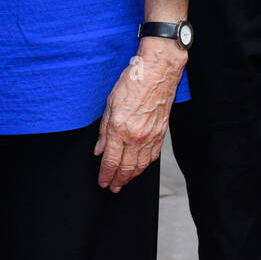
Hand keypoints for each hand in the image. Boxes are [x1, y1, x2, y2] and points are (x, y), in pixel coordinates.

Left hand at [94, 39, 187, 191]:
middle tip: (112, 188)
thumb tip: (99, 149)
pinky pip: (152, 156)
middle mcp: (135, 136)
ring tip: (124, 182)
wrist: (158, 72)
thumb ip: (104, 131)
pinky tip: (140, 168)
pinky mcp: (161, 133)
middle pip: (126, 168)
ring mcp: (150, 136)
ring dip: (131, 177)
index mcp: (119, 129)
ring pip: (140, 165)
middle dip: (117, 181)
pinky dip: (145, 166)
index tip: (102, 182)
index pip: (111, 161)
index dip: (105, 175)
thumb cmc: (133, 82)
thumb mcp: (110, 103)